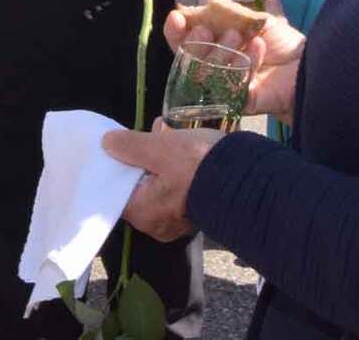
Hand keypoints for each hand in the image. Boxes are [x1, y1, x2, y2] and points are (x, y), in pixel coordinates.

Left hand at [102, 124, 222, 241]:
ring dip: (160, 160)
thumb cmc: (199, 165)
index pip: (116, 190)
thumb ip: (131, 146)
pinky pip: (176, 189)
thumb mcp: (160, 148)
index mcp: (143, 214)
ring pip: (158, 185)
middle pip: (137, 187)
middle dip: (141, 158)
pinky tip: (181, 144)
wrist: (251, 179)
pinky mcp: (196, 211)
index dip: (116, 165)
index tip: (119, 146)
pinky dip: (176, 169)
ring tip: (165, 133)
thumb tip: (108, 142)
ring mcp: (178, 220)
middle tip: (147, 135)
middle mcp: (157, 224)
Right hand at [164, 3, 304, 120]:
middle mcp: (212, 66)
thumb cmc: (279, 38)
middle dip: (193, 42)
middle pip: (186, 59)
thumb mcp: (251, 14)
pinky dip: (245, 62)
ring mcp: (224, 86)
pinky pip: (233, 84)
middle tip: (206, 30)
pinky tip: (258, 46)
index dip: (175, 29)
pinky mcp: (239, 101)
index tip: (176, 16)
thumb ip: (227, 0)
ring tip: (237, 34)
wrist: (305, 64)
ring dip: (219, 51)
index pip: (182, 39)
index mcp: (211, 44)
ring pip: (205, 73)